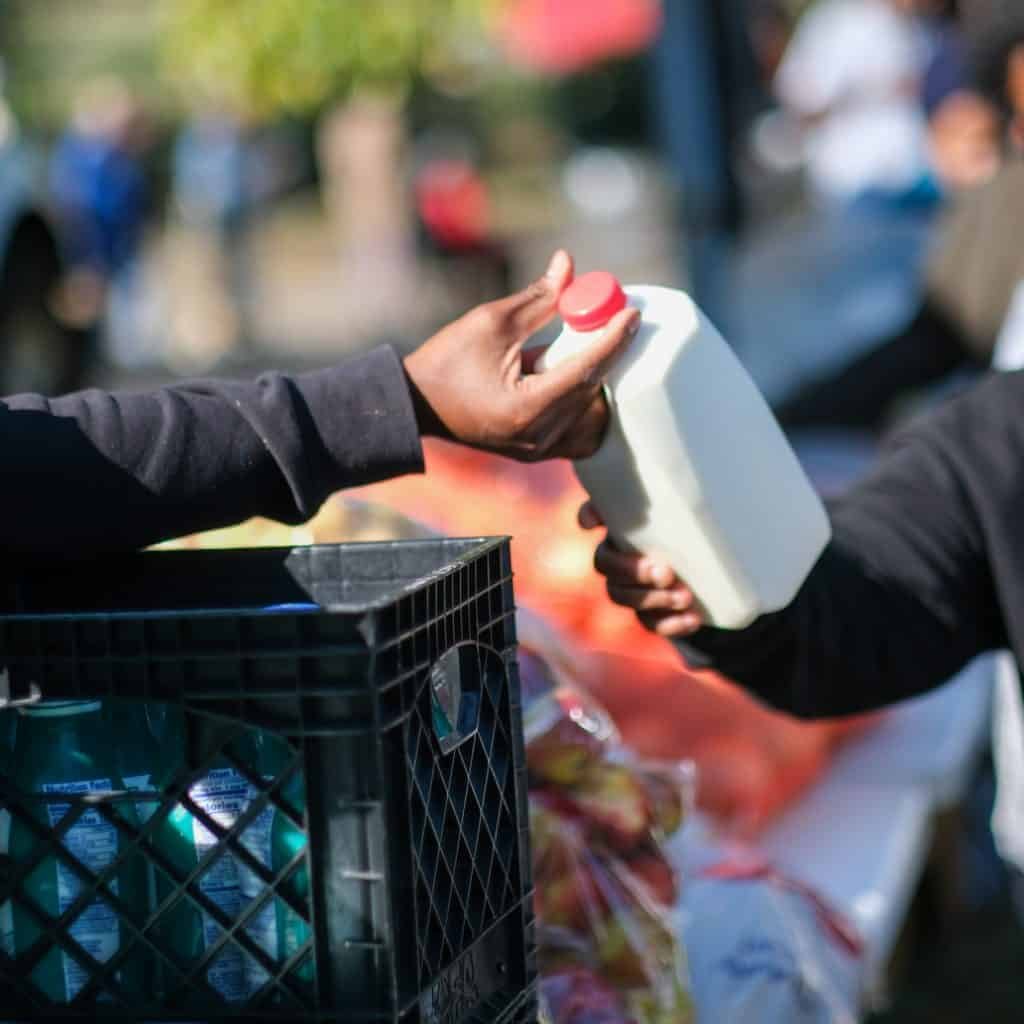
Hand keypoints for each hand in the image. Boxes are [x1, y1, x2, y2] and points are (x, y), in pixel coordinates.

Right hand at [403, 250, 639, 461]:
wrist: (415, 405)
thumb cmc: (446, 362)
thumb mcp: (491, 322)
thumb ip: (538, 298)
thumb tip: (568, 263)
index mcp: (526, 408)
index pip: (586, 370)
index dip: (614, 339)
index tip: (633, 313)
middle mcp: (538, 437)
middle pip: (593, 393)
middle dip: (608, 356)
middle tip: (617, 322)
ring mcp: (539, 451)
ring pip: (590, 416)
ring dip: (598, 383)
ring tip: (598, 349)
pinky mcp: (537, 452)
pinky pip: (578, 432)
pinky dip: (586, 404)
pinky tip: (584, 378)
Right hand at [578, 501, 705, 637]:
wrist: (725, 576)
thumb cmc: (700, 535)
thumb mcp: (688, 512)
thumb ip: (661, 498)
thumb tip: (620, 503)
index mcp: (624, 526)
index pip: (592, 514)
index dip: (589, 515)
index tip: (594, 524)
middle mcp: (620, 556)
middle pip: (606, 566)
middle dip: (634, 571)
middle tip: (666, 573)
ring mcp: (633, 589)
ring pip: (623, 597)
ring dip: (654, 598)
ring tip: (685, 597)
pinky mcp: (652, 615)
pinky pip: (650, 623)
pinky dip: (672, 623)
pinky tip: (693, 619)